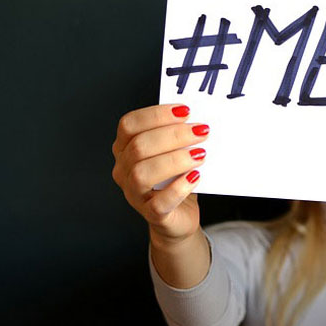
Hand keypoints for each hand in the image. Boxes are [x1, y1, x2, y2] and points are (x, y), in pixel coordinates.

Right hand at [111, 103, 209, 243]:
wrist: (180, 215)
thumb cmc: (176, 178)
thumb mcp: (173, 152)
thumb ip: (177, 137)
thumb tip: (198, 121)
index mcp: (124, 149)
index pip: (129, 125)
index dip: (155, 115)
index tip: (185, 111)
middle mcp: (124, 170)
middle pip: (138, 146)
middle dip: (173, 135)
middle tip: (202, 131)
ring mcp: (134, 194)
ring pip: (143, 173)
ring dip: (175, 160)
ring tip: (200, 154)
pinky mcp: (152, 214)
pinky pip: (159, 203)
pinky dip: (178, 188)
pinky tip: (195, 177)